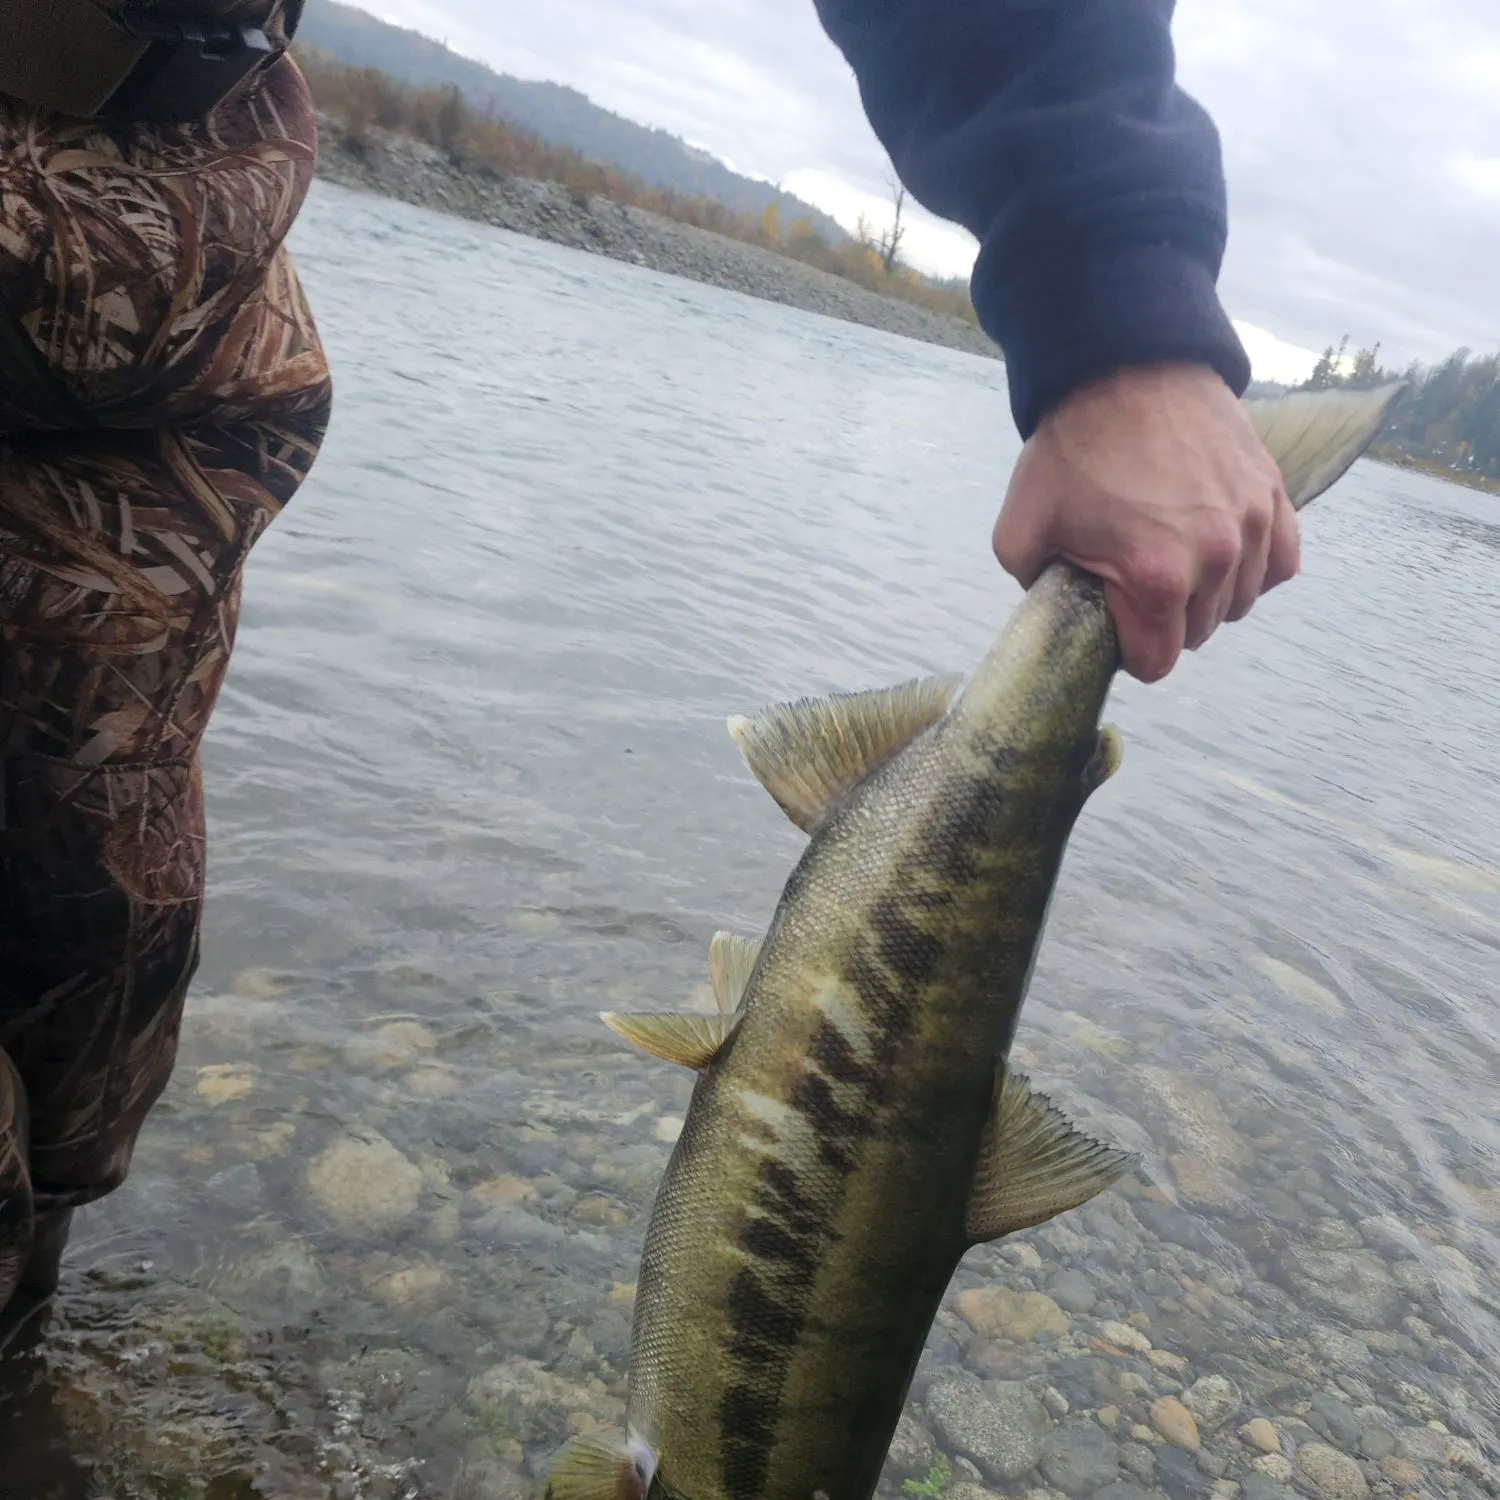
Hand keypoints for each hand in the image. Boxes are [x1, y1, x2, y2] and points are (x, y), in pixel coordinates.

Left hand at [993, 362, 1296, 682]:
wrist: (1124, 366)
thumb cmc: (1072, 448)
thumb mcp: (1021, 530)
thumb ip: (1035, 589)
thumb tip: (1057, 613)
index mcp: (1156, 578)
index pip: (1157, 662)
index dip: (1130, 651)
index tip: (1114, 623)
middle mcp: (1216, 558)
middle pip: (1197, 634)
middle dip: (1163, 621)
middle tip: (1132, 581)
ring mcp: (1252, 525)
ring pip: (1239, 603)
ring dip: (1207, 596)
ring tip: (1171, 558)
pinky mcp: (1274, 495)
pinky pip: (1280, 563)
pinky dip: (1253, 568)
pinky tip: (1220, 552)